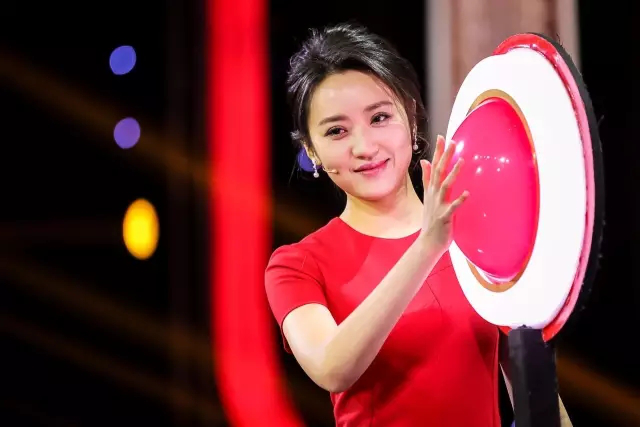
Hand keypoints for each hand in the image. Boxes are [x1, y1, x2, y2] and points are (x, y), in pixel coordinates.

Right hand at [419, 135, 468, 254]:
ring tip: (461, 161)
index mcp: (431, 190)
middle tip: (452, 142)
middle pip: (439, 172)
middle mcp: (434, 195)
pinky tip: (467, 194)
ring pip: (445, 186)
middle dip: (445, 157)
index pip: (434, 166)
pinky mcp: (444, 217)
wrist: (427, 243)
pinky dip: (459, 200)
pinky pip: (453, 207)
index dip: (438, 152)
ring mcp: (438, 206)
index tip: (442, 137)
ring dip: (453, 174)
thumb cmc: (431, 220)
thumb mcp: (428, 196)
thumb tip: (424, 162)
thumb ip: (427, 179)